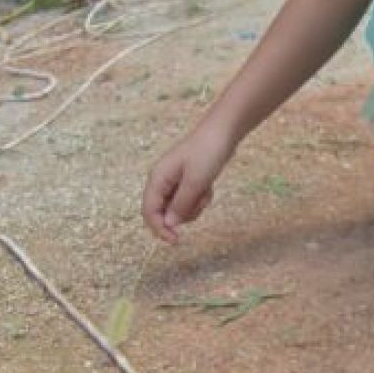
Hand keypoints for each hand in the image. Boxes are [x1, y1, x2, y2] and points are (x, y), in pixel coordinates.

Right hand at [141, 122, 235, 242]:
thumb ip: (181, 205)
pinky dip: (200, 198)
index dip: (159, 229)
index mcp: (157, 179)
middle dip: (184, 213)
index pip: (149, 212)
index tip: (177, 240)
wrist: (224, 131)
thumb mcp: (195, 181)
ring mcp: (175, 180)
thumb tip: (169, 225)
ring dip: (194, 205)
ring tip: (206, 190)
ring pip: (179, 207)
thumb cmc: (208, 152)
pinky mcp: (188, 180)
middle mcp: (162, 181)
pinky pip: (190, 199)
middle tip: (200, 202)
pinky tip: (209, 187)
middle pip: (165, 212)